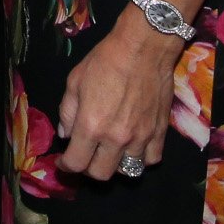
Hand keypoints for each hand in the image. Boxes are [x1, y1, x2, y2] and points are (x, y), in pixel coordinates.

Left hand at [54, 11, 179, 180]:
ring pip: (128, 171)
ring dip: (115, 164)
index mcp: (91, 126)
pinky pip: (152, 159)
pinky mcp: (160, 133)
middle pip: (101, 174)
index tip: (63, 162)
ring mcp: (141, 138)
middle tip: (85, 156)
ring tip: (110, 152)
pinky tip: (134, 147)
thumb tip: (66, 134)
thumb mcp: (74, 82)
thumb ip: (67, 112)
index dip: (66, 166)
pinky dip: (142, 158)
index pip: (76, 163)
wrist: (143, 49)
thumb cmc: (104, 61)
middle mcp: (116, 138)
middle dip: (88, 169)